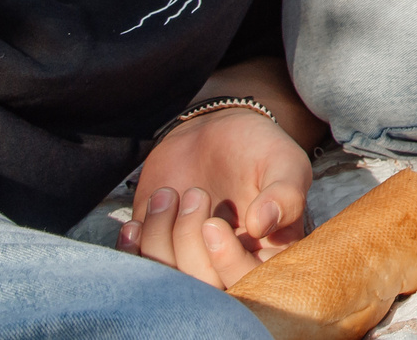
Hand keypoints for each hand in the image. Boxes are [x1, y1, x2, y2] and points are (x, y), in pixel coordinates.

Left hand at [121, 107, 310, 287]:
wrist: (215, 128)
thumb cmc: (258, 147)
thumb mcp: (283, 161)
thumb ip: (284, 193)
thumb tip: (263, 225)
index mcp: (268, 254)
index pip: (249, 285)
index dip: (227, 264)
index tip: (213, 225)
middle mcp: (230, 265)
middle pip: (204, 288)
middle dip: (188, 240)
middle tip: (195, 193)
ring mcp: (192, 261)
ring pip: (168, 280)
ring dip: (158, 237)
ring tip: (166, 195)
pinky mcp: (159, 252)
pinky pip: (140, 270)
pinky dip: (132, 250)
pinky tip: (138, 222)